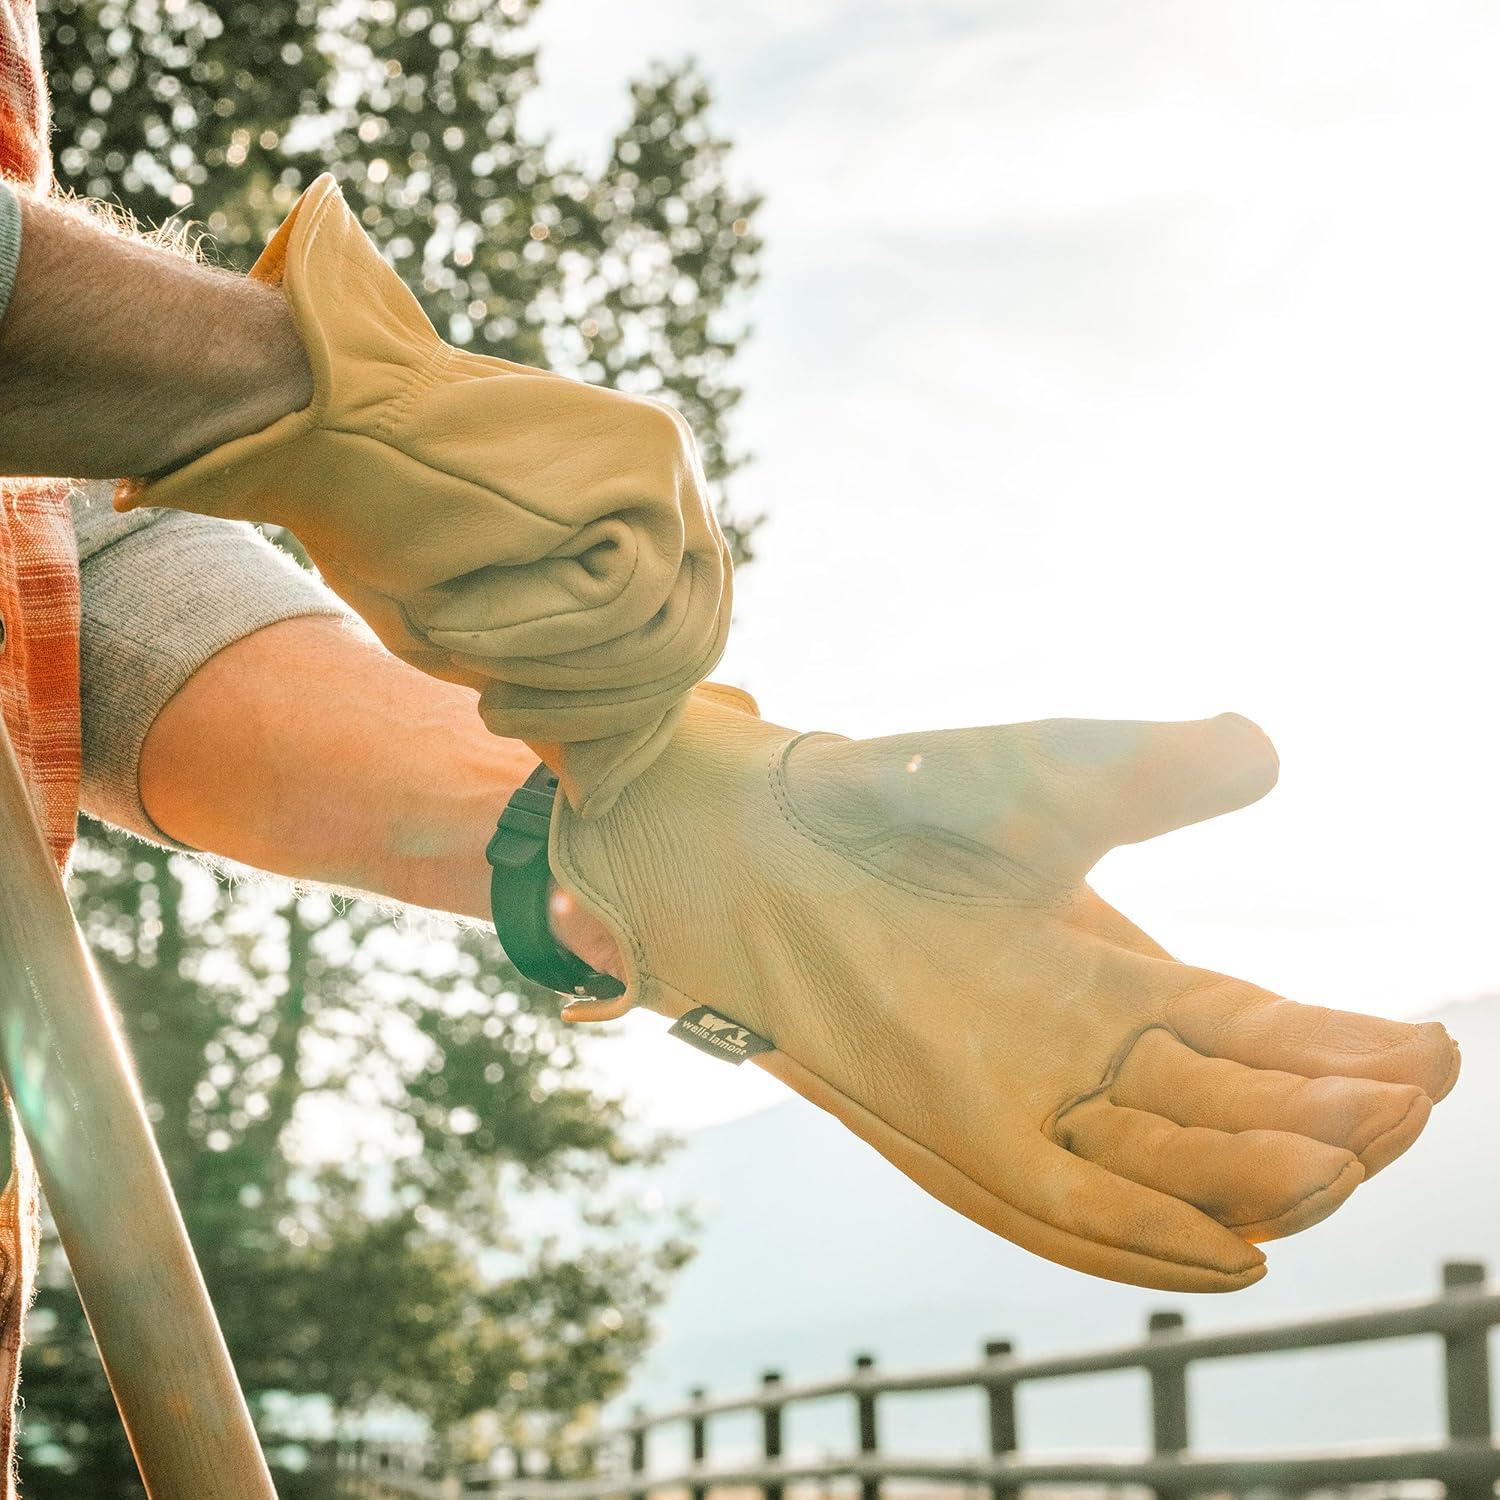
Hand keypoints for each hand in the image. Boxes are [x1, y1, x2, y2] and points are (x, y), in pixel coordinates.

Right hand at [116, 174, 729, 819]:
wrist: (329, 426)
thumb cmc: (391, 532)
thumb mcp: (490, 638)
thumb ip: (563, 690)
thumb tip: (606, 791)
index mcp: (648, 520)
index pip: (682, 640)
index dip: (635, 722)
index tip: (585, 782)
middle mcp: (677, 488)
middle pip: (694, 644)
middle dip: (602, 714)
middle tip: (495, 719)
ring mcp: (673, 466)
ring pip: (673, 630)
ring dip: (568, 680)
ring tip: (478, 676)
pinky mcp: (649, 455)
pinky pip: (635, 594)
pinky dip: (551, 631)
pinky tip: (474, 627)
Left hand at [549, 693, 1457, 1290]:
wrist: (771, 824)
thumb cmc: (906, 798)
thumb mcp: (1053, 782)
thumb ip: (1156, 774)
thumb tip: (1261, 748)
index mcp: (1117, 982)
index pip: (1255, 1040)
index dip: (1341, 1055)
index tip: (1431, 1054)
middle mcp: (1080, 1052)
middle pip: (1229, 1118)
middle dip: (1326, 1120)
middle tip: (1410, 1101)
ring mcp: (1018, 1093)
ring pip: (1166, 1173)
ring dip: (1262, 1179)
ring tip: (1348, 1156)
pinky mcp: (950, 1123)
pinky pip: (1058, 1206)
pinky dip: (1145, 1237)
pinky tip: (1237, 1253)